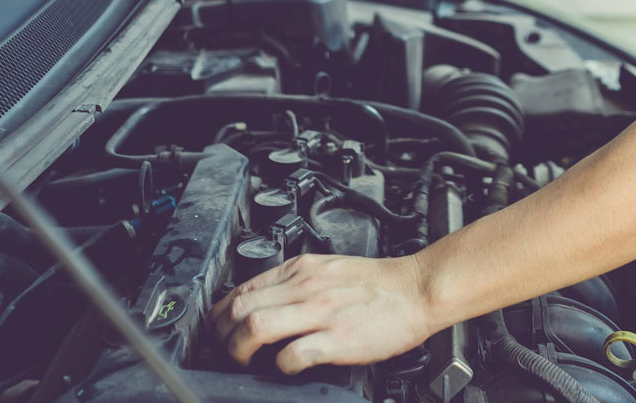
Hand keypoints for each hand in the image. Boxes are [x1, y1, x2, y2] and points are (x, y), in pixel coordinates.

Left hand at [210, 254, 434, 373]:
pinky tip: (284, 368)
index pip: (242, 289)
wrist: (417, 289)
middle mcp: (305, 287)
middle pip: (239, 309)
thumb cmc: (377, 284)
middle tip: (224, 351)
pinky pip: (292, 355)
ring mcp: (320, 313)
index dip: (220, 314)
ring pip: (256, 328)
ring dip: (240, 351)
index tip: (218, 329)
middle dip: (221, 335)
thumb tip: (264, 303)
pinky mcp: (337, 339)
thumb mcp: (328, 268)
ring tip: (244, 362)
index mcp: (301, 270)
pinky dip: (279, 366)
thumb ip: (296, 282)